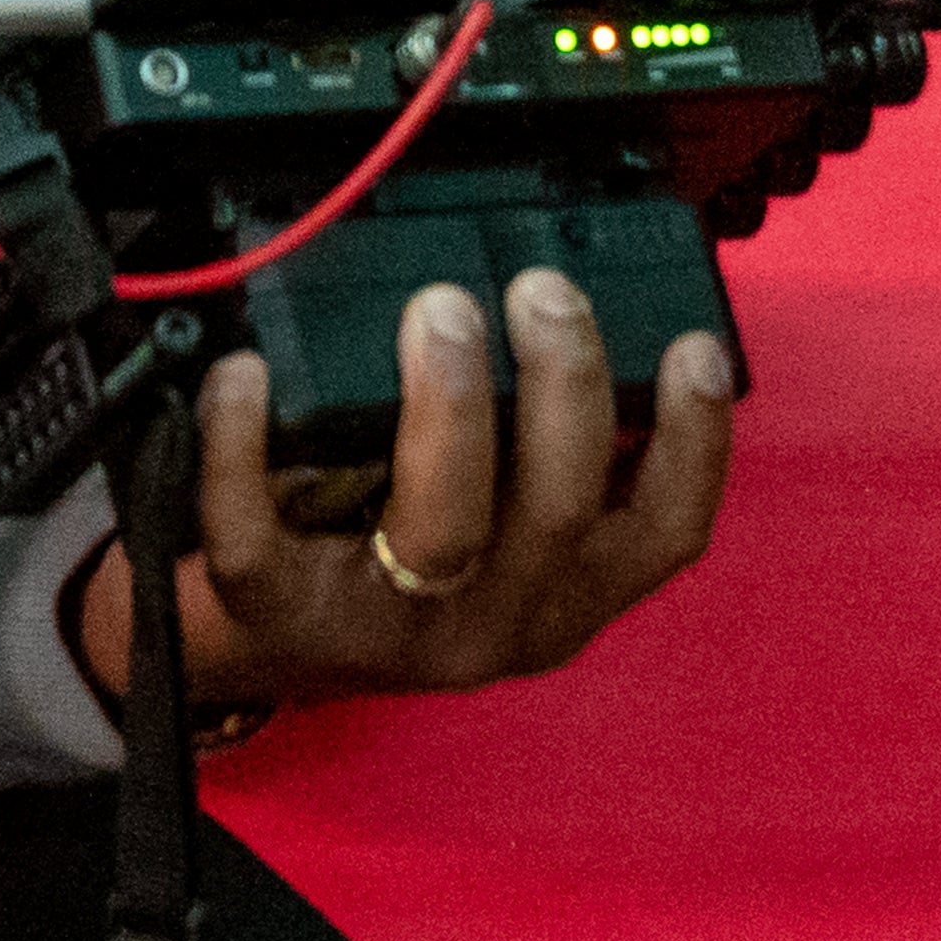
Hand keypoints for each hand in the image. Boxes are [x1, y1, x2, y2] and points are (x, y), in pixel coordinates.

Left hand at [71, 273, 737, 708]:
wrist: (277, 647)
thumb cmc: (399, 553)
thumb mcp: (500, 517)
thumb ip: (541, 437)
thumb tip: (571, 304)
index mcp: (560, 591)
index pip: (662, 535)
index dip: (694, 445)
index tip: (690, 346)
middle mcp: (490, 620)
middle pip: (558, 515)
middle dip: (563, 391)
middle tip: (543, 292)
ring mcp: (385, 627)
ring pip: (441, 529)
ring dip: (449, 409)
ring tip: (438, 311)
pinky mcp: (278, 616)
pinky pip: (258, 537)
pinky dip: (247, 445)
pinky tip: (246, 372)